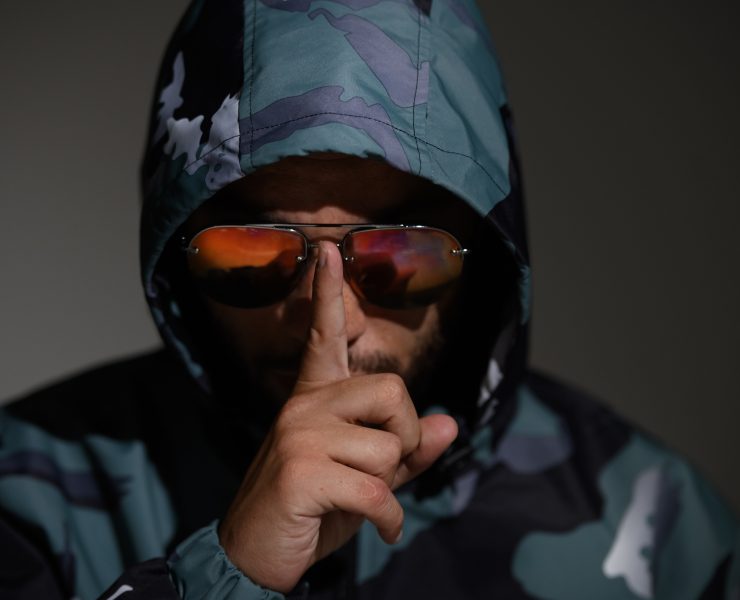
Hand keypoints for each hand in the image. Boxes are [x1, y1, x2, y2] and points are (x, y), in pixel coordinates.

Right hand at [218, 242, 457, 592]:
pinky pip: (376, 491)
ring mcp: (298, 435)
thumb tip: (451, 424)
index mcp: (314, 398)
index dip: (328, 293)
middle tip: (385, 469)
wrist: (257, 556)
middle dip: (405, 437)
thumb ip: (408, 449)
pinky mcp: (300, 472)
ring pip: (388, 446)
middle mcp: (303, 406)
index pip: (323, 336)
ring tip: (363, 503)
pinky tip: (381, 531)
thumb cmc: (315, 509)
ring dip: (392, 486)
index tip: (327, 250)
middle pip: (393, 390)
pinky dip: (390, 520)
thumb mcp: (368, 476)